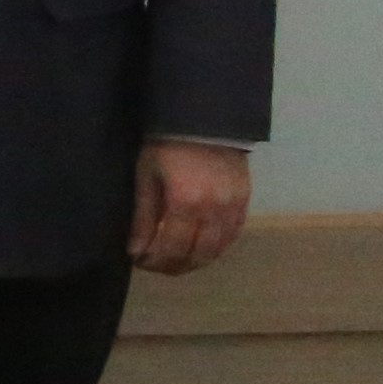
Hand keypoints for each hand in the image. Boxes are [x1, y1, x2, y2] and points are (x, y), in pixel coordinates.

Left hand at [131, 139, 253, 274]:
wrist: (204, 117)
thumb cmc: (166, 143)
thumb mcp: (147, 175)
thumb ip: (143, 216)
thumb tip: (137, 251)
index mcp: (185, 202)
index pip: (171, 248)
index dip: (155, 261)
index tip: (140, 261)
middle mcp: (213, 210)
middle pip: (196, 255)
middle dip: (173, 266)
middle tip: (156, 265)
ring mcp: (233, 207)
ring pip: (217, 250)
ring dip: (195, 262)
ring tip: (176, 261)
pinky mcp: (245, 201)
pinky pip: (233, 236)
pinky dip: (216, 248)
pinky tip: (201, 248)